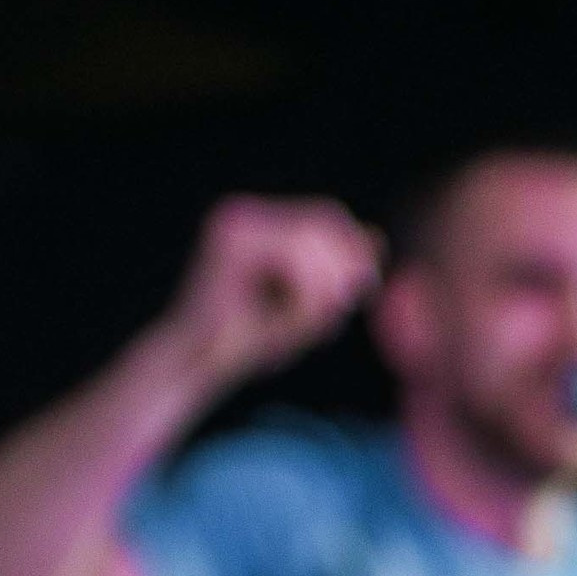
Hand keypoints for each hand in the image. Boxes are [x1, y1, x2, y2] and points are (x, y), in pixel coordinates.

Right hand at [158, 195, 380, 390]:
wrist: (200, 364)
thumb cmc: (253, 339)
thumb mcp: (311, 305)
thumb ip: (340, 272)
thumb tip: (376, 236)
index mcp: (261, 221)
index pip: (327, 214)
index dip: (354, 249)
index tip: (358, 291)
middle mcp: (243, 212)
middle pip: (321, 221)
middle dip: (340, 269)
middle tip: (338, 311)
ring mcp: (232, 221)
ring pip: (309, 240)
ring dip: (321, 289)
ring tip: (308, 324)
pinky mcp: (229, 242)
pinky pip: (293, 259)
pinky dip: (304, 296)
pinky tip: (286, 323)